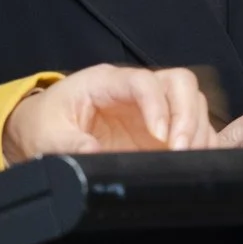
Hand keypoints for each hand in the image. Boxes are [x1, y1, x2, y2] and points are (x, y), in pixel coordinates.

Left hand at [1, 64, 214, 161]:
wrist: (40, 129)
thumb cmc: (44, 125)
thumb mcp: (47, 137)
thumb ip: (70, 145)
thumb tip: (96, 156)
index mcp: (105, 82)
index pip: (144, 82)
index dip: (158, 107)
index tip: (160, 138)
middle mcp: (134, 90)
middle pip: (180, 84)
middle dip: (188, 116)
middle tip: (181, 150)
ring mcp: (150, 108)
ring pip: (192, 102)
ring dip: (198, 131)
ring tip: (187, 160)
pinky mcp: (159, 129)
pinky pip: (193, 127)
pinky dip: (202, 142)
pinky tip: (196, 161)